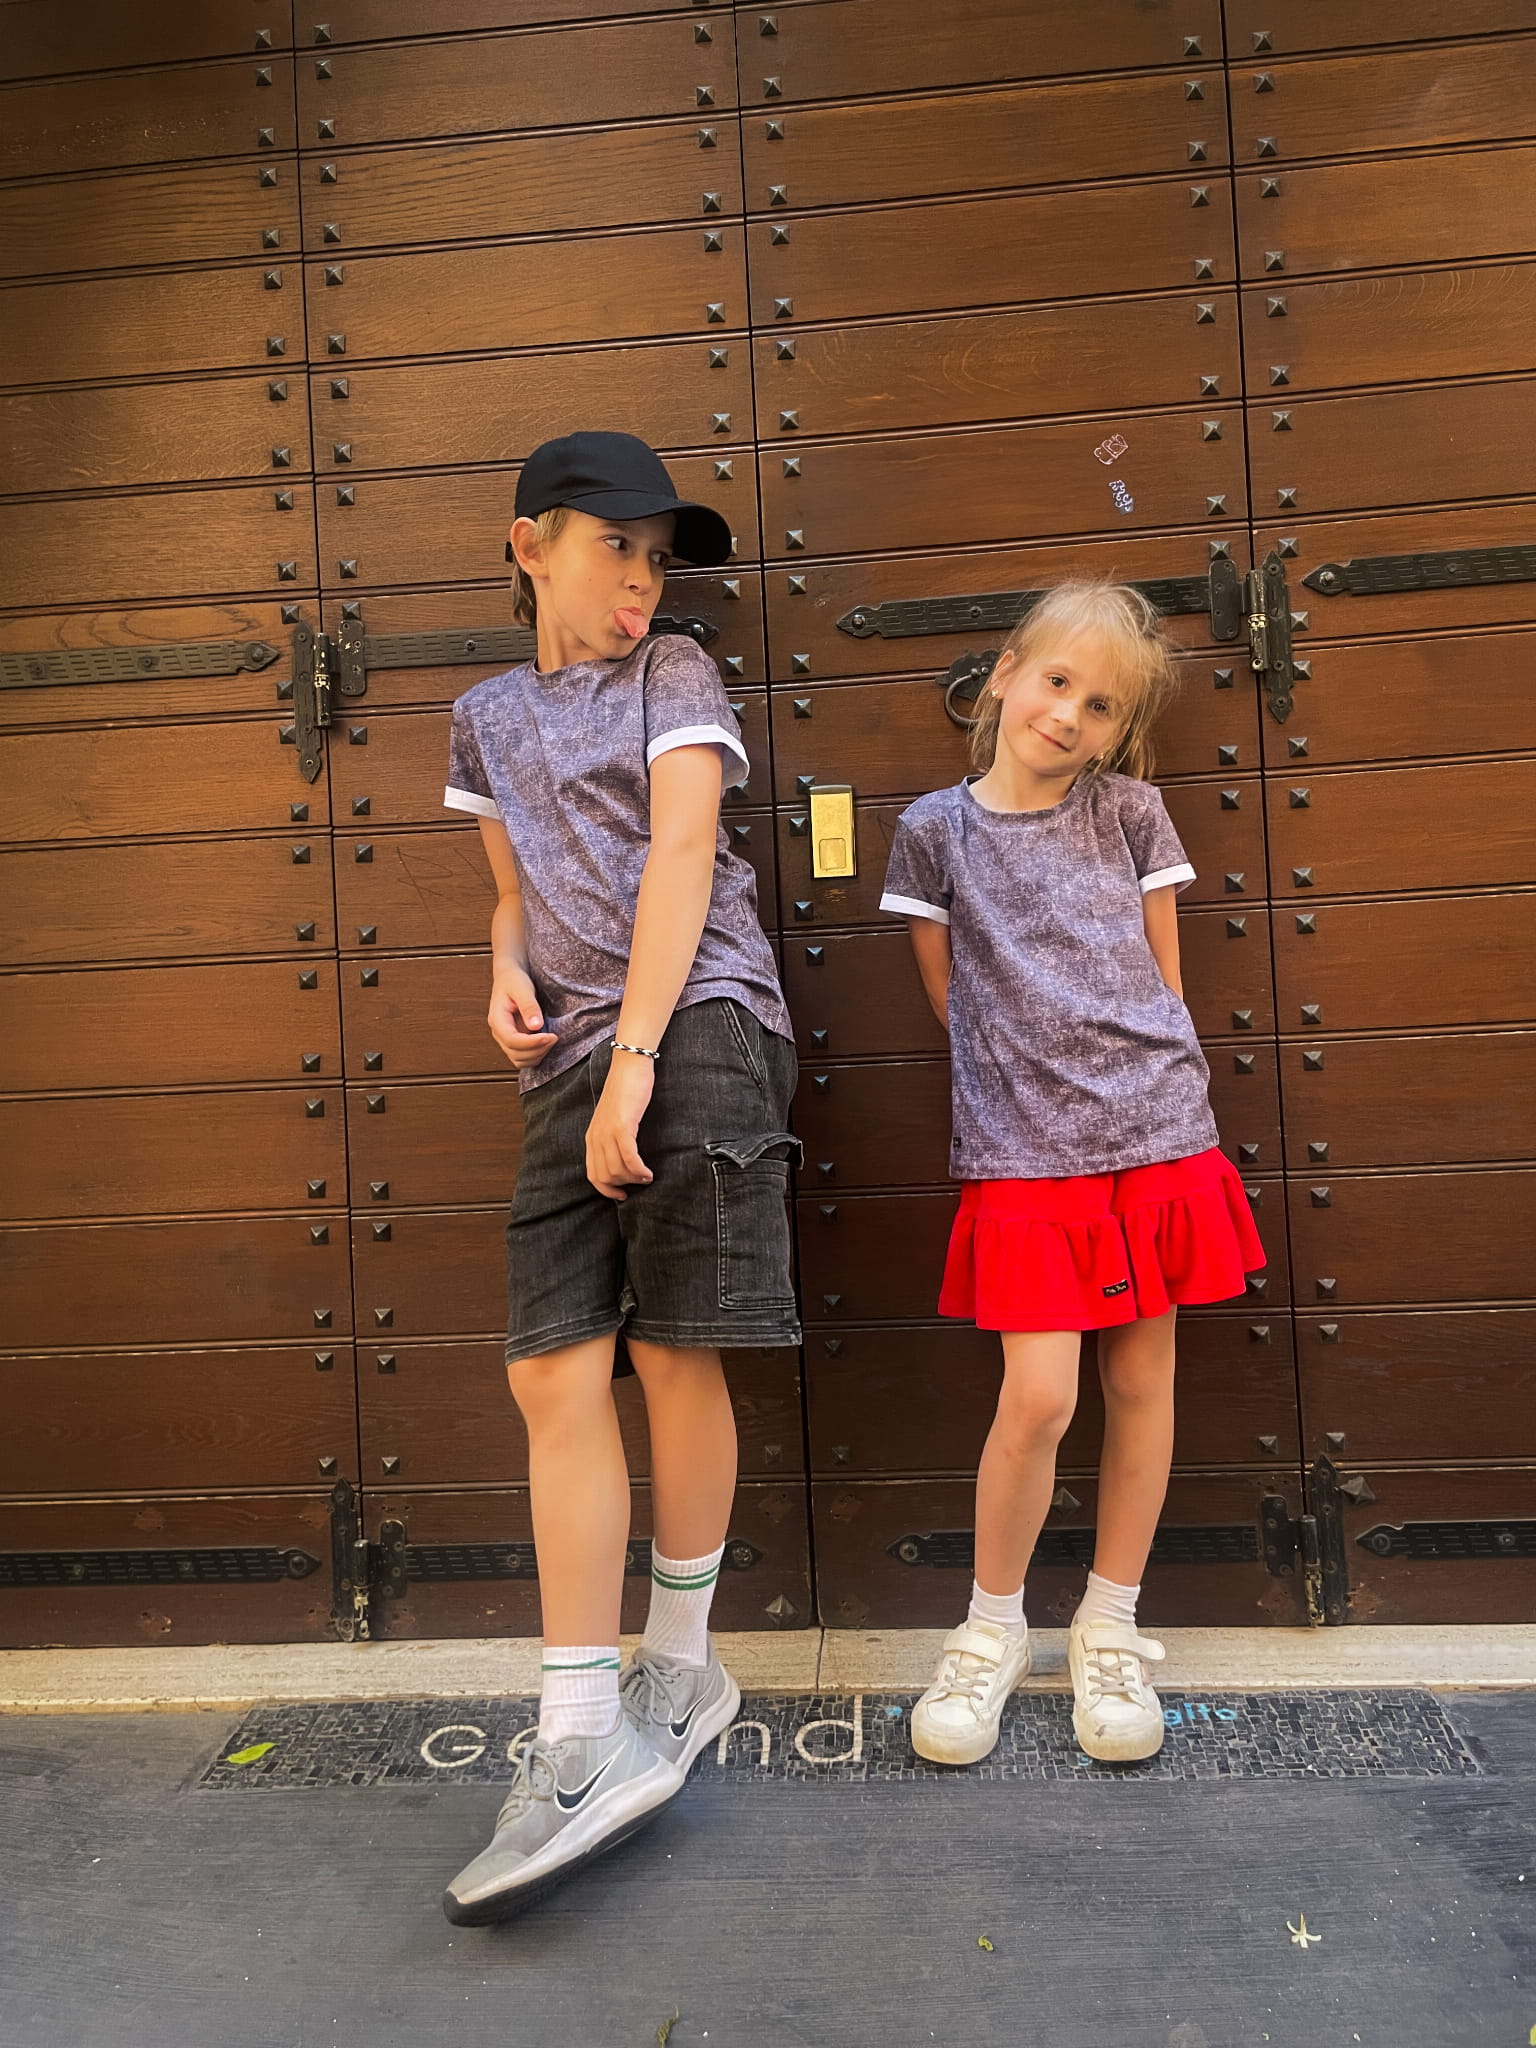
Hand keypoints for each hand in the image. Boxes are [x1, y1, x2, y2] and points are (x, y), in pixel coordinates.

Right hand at [488, 966, 556, 1070]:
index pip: (511, 1040)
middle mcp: (499, 1032)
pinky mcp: (515, 1040)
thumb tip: (536, 1026)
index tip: (551, 1037)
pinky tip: (547, 1043)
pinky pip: (524, 1057)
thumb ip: (529, 1007)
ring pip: (519, 1059)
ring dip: (537, 1055)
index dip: (531, 1043)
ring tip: (552, 1040)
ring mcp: (506, 1038)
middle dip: (537, 1050)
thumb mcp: (522, 988)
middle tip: (555, 1037)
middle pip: (515, 1054)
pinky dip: (536, 1055)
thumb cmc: (514, 980)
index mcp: (497, 1019)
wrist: (509, 976)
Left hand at [585, 1053, 654, 1199]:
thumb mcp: (614, 1118)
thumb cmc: (626, 1091)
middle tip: (641, 1181)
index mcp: (592, 1137)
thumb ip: (614, 1137)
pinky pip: (628, 1158)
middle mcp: (596, 1137)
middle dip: (624, 1185)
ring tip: (647, 1177)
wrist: (629, 1067)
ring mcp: (607, 1132)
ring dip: (634, 1178)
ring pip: (617, 1170)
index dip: (607, 1190)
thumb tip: (623, 1159)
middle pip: (605, 1176)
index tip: (623, 1195)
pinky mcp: (622, 1127)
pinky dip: (639, 1170)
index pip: (593, 1175)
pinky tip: (648, 1172)